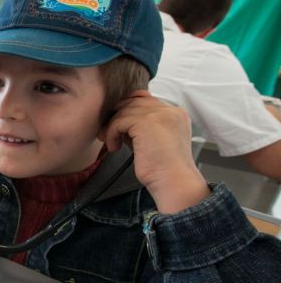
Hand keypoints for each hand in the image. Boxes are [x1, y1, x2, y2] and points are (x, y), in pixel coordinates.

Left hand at [99, 91, 208, 213]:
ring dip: (112, 127)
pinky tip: (115, 148)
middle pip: (133, 102)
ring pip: (124, 111)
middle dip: (117, 117)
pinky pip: (119, 122)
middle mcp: (170, 110)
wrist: (173, 182)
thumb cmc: (163, 168)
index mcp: (175, 114)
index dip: (127, 112)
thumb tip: (118, 121)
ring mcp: (159, 114)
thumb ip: (141, 127)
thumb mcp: (153, 141)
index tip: (117, 127)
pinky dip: (112, 134)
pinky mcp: (146, 122)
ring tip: (111, 143)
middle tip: (107, 133)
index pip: (145, 100)